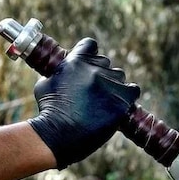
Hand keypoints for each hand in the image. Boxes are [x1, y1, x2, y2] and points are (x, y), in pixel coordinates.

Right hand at [28, 38, 139, 168]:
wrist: (61, 134)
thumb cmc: (49, 112)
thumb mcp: (45, 84)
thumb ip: (58, 73)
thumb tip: (63, 71)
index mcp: (76, 61)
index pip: (90, 45)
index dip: (90, 54)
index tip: (90, 64)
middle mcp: (95, 69)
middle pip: (106, 62)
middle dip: (101, 72)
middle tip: (95, 89)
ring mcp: (110, 84)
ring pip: (119, 75)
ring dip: (114, 84)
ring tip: (106, 99)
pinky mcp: (122, 100)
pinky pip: (133, 90)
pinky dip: (129, 94)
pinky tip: (122, 102)